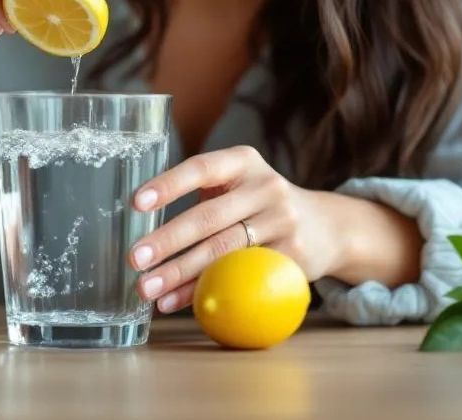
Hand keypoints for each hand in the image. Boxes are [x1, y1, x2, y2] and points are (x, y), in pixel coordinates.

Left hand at [128, 145, 341, 313]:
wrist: (326, 226)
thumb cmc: (260, 205)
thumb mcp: (238, 184)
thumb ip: (201, 197)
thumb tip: (143, 232)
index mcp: (244, 161)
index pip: (201, 167)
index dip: (168, 185)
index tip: (136, 203)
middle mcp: (266, 187)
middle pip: (208, 217)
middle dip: (167, 240)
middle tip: (135, 258)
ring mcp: (283, 222)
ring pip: (223, 252)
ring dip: (180, 273)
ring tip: (147, 288)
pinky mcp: (292, 257)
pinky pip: (240, 276)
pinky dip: (204, 291)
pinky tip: (177, 301)